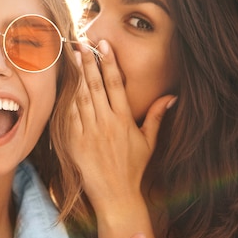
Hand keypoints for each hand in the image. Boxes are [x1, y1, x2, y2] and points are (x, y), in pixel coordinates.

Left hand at [68, 40, 175, 211]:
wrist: (115, 195)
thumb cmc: (133, 169)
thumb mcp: (149, 143)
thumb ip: (156, 117)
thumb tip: (171, 97)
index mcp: (124, 120)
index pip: (115, 84)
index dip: (109, 63)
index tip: (104, 46)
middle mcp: (106, 123)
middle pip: (95, 85)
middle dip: (89, 62)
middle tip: (82, 42)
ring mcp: (90, 132)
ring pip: (81, 97)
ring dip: (77, 75)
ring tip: (73, 56)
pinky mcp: (76, 142)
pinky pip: (70, 116)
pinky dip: (67, 99)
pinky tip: (66, 84)